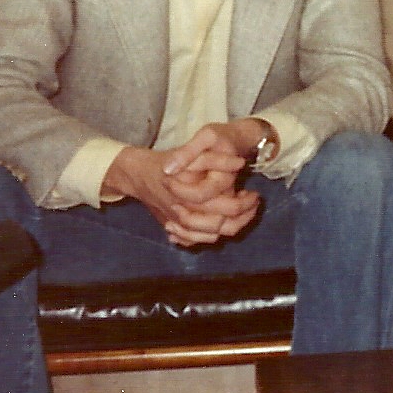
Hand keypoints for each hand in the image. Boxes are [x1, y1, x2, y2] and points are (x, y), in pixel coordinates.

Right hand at [104, 141, 259, 246]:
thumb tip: (239, 163)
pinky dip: (206, 237)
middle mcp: (184, 214)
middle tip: (253, 203)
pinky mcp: (170, 226)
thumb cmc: (165, 160)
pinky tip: (218, 226)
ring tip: (243, 214)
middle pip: (222, 227)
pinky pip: (191, 240)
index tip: (255, 193)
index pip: (228, 208)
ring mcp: (176, 224)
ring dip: (230, 228)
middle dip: (243, 217)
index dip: (246, 203)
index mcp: (191, 197)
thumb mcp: (191, 152)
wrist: (136, 173)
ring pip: (209, 237)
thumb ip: (215, 159)